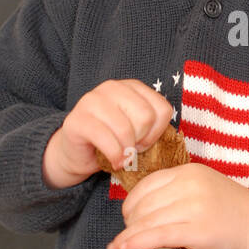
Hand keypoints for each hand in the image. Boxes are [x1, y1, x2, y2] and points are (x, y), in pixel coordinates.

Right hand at [42, 80, 173, 187]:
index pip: (162, 109)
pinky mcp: (77, 120)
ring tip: (122, 156)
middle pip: (146, 117)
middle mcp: (111, 88)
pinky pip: (106, 140)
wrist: (77, 153)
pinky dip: (115, 157)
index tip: (145, 142)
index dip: (158, 133)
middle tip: (132, 149)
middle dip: (142, 141)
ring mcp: (91, 101)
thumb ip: (153, 127)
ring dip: (127, 151)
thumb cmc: (113, 142)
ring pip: (126, 130)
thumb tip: (171, 139)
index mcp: (132, 87)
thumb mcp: (139, 130)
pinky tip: (115, 162)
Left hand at [105, 162, 248, 248]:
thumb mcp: (203, 189)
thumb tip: (140, 213)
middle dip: (129, 225)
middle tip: (127, 240)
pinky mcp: (198, 230)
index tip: (129, 221)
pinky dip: (138, 244)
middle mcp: (189, 185)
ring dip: (128, 238)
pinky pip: (158, 236)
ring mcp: (194, 206)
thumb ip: (176, 193)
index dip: (131, 205)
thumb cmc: (233, 211)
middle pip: (143, 205)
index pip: (146, 186)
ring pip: (148, 222)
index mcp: (188, 172)